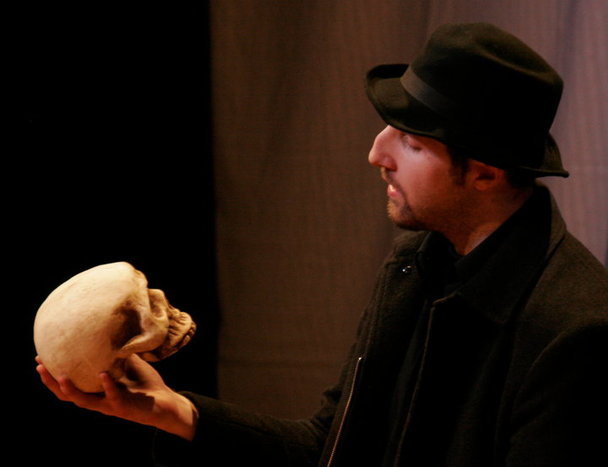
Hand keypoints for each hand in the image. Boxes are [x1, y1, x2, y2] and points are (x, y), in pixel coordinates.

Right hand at [35, 354, 197, 439]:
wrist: (165, 401)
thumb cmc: (144, 383)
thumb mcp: (128, 364)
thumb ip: (116, 353)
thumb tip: (108, 330)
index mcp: (95, 390)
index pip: (69, 383)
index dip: (51, 374)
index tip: (39, 358)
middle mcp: (97, 399)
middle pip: (66, 395)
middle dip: (51, 382)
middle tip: (40, 367)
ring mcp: (108, 405)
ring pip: (83, 401)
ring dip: (70, 389)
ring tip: (59, 376)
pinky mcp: (123, 408)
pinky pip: (112, 397)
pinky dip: (107, 386)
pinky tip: (102, 375)